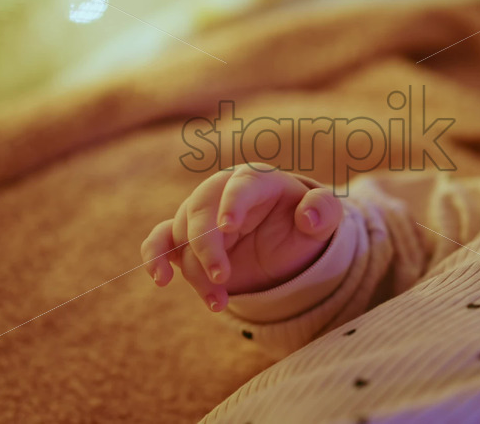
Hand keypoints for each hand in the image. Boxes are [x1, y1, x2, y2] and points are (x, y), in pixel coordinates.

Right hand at [140, 164, 342, 311]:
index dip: (232, 203)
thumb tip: (308, 216)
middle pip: (202, 211)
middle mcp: (222, 191)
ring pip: (182, 235)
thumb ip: (324, 210)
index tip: (228, 227)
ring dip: (193, 270)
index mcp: (256, 179)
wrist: (283, 245)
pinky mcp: (185, 239)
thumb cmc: (302, 225)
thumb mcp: (323, 219)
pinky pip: (160, 241)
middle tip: (224, 279)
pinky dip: (155, 257)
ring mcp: (200, 215)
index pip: (240, 185)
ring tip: (217, 301)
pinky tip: (160, 279)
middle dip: (208, 247)